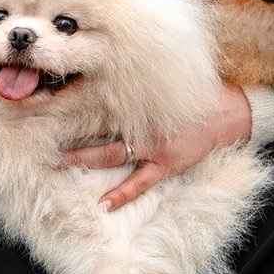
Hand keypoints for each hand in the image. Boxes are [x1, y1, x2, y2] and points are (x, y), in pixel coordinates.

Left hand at [62, 83, 252, 210]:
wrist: (227, 114)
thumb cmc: (196, 98)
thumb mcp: (165, 87)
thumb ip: (139, 86)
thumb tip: (113, 69)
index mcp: (139, 104)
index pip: (100, 103)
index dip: (76, 102)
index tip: (52, 103)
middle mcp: (141, 124)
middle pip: (98, 129)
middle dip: (73, 132)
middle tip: (46, 136)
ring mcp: (152, 146)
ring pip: (112, 154)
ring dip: (87, 158)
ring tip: (63, 163)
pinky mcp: (165, 164)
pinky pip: (140, 182)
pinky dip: (122, 193)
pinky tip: (105, 204)